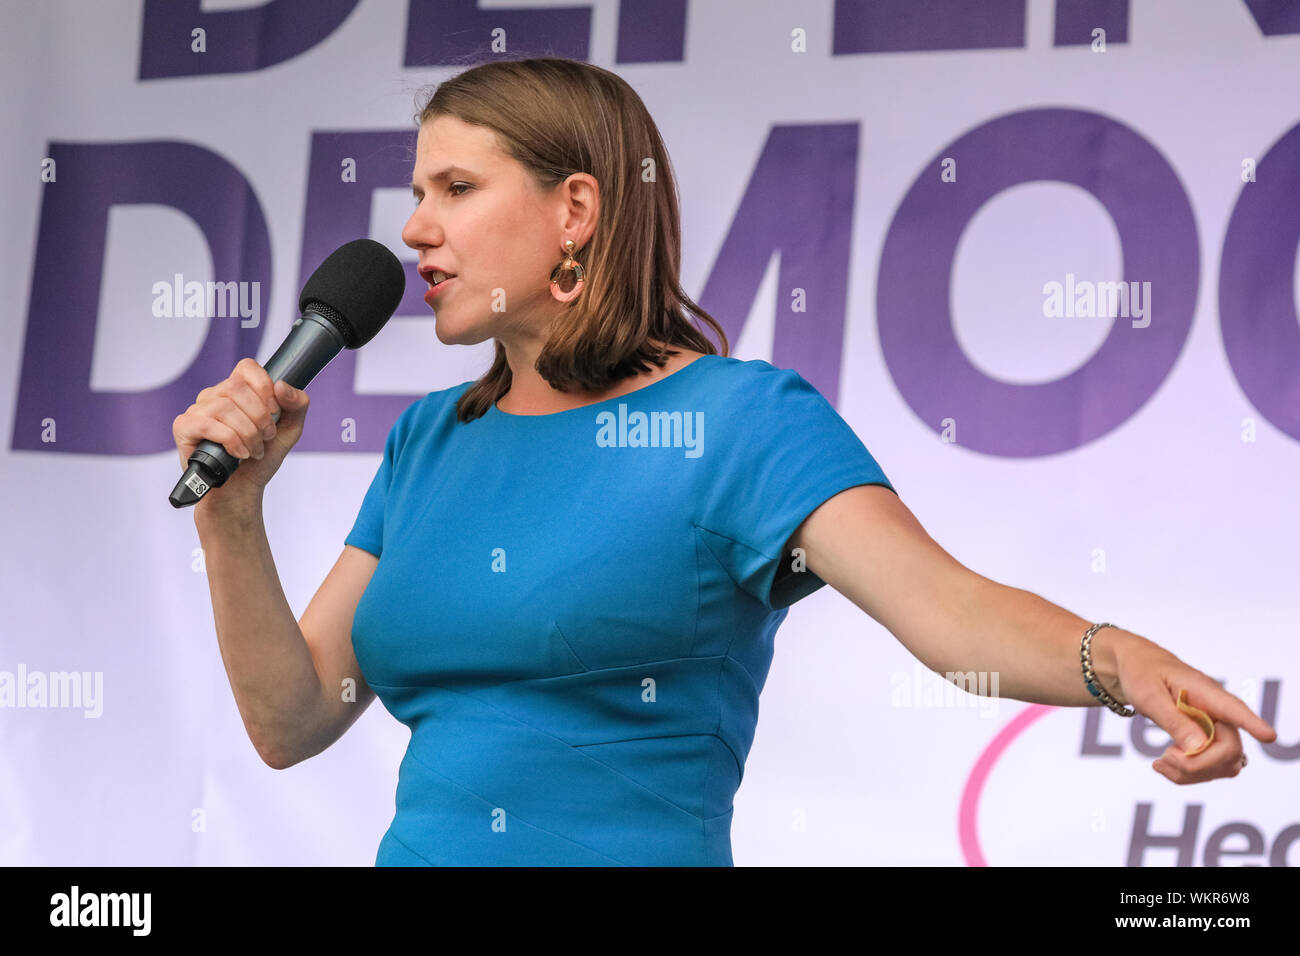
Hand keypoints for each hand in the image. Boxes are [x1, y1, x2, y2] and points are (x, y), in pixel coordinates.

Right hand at [171, 357, 310, 509]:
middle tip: (266, 438)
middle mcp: (215, 395)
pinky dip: (230, 440)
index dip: (263, 386)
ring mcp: (197, 410)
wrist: (242, 489)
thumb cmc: (261, 457)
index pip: (247, 367)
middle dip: (259, 417)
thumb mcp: (289, 430)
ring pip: (224, 407)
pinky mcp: (184, 427)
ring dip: (247, 433)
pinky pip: (206, 423)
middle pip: (236, 388)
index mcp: (238, 390)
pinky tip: (238, 454)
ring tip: (253, 451)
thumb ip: (297, 404)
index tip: (274, 410)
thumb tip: (281, 385)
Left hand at [1108, 632, 1276, 783]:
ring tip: (1161, 762)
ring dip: (1192, 773)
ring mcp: (1217, 729)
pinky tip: (1163, 765)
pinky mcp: (1209, 742)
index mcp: (1207, 693)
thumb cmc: (1144, 675)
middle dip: (1198, 764)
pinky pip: (1210, 768)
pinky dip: (1187, 774)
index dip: (1252, 725)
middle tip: (1164, 755)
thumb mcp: (1149, 695)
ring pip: (1224, 765)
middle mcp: (1220, 713)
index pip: (1235, 710)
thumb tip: (1198, 747)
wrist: (1140, 668)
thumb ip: (1173, 720)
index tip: (1268, 736)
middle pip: (1229, 749)